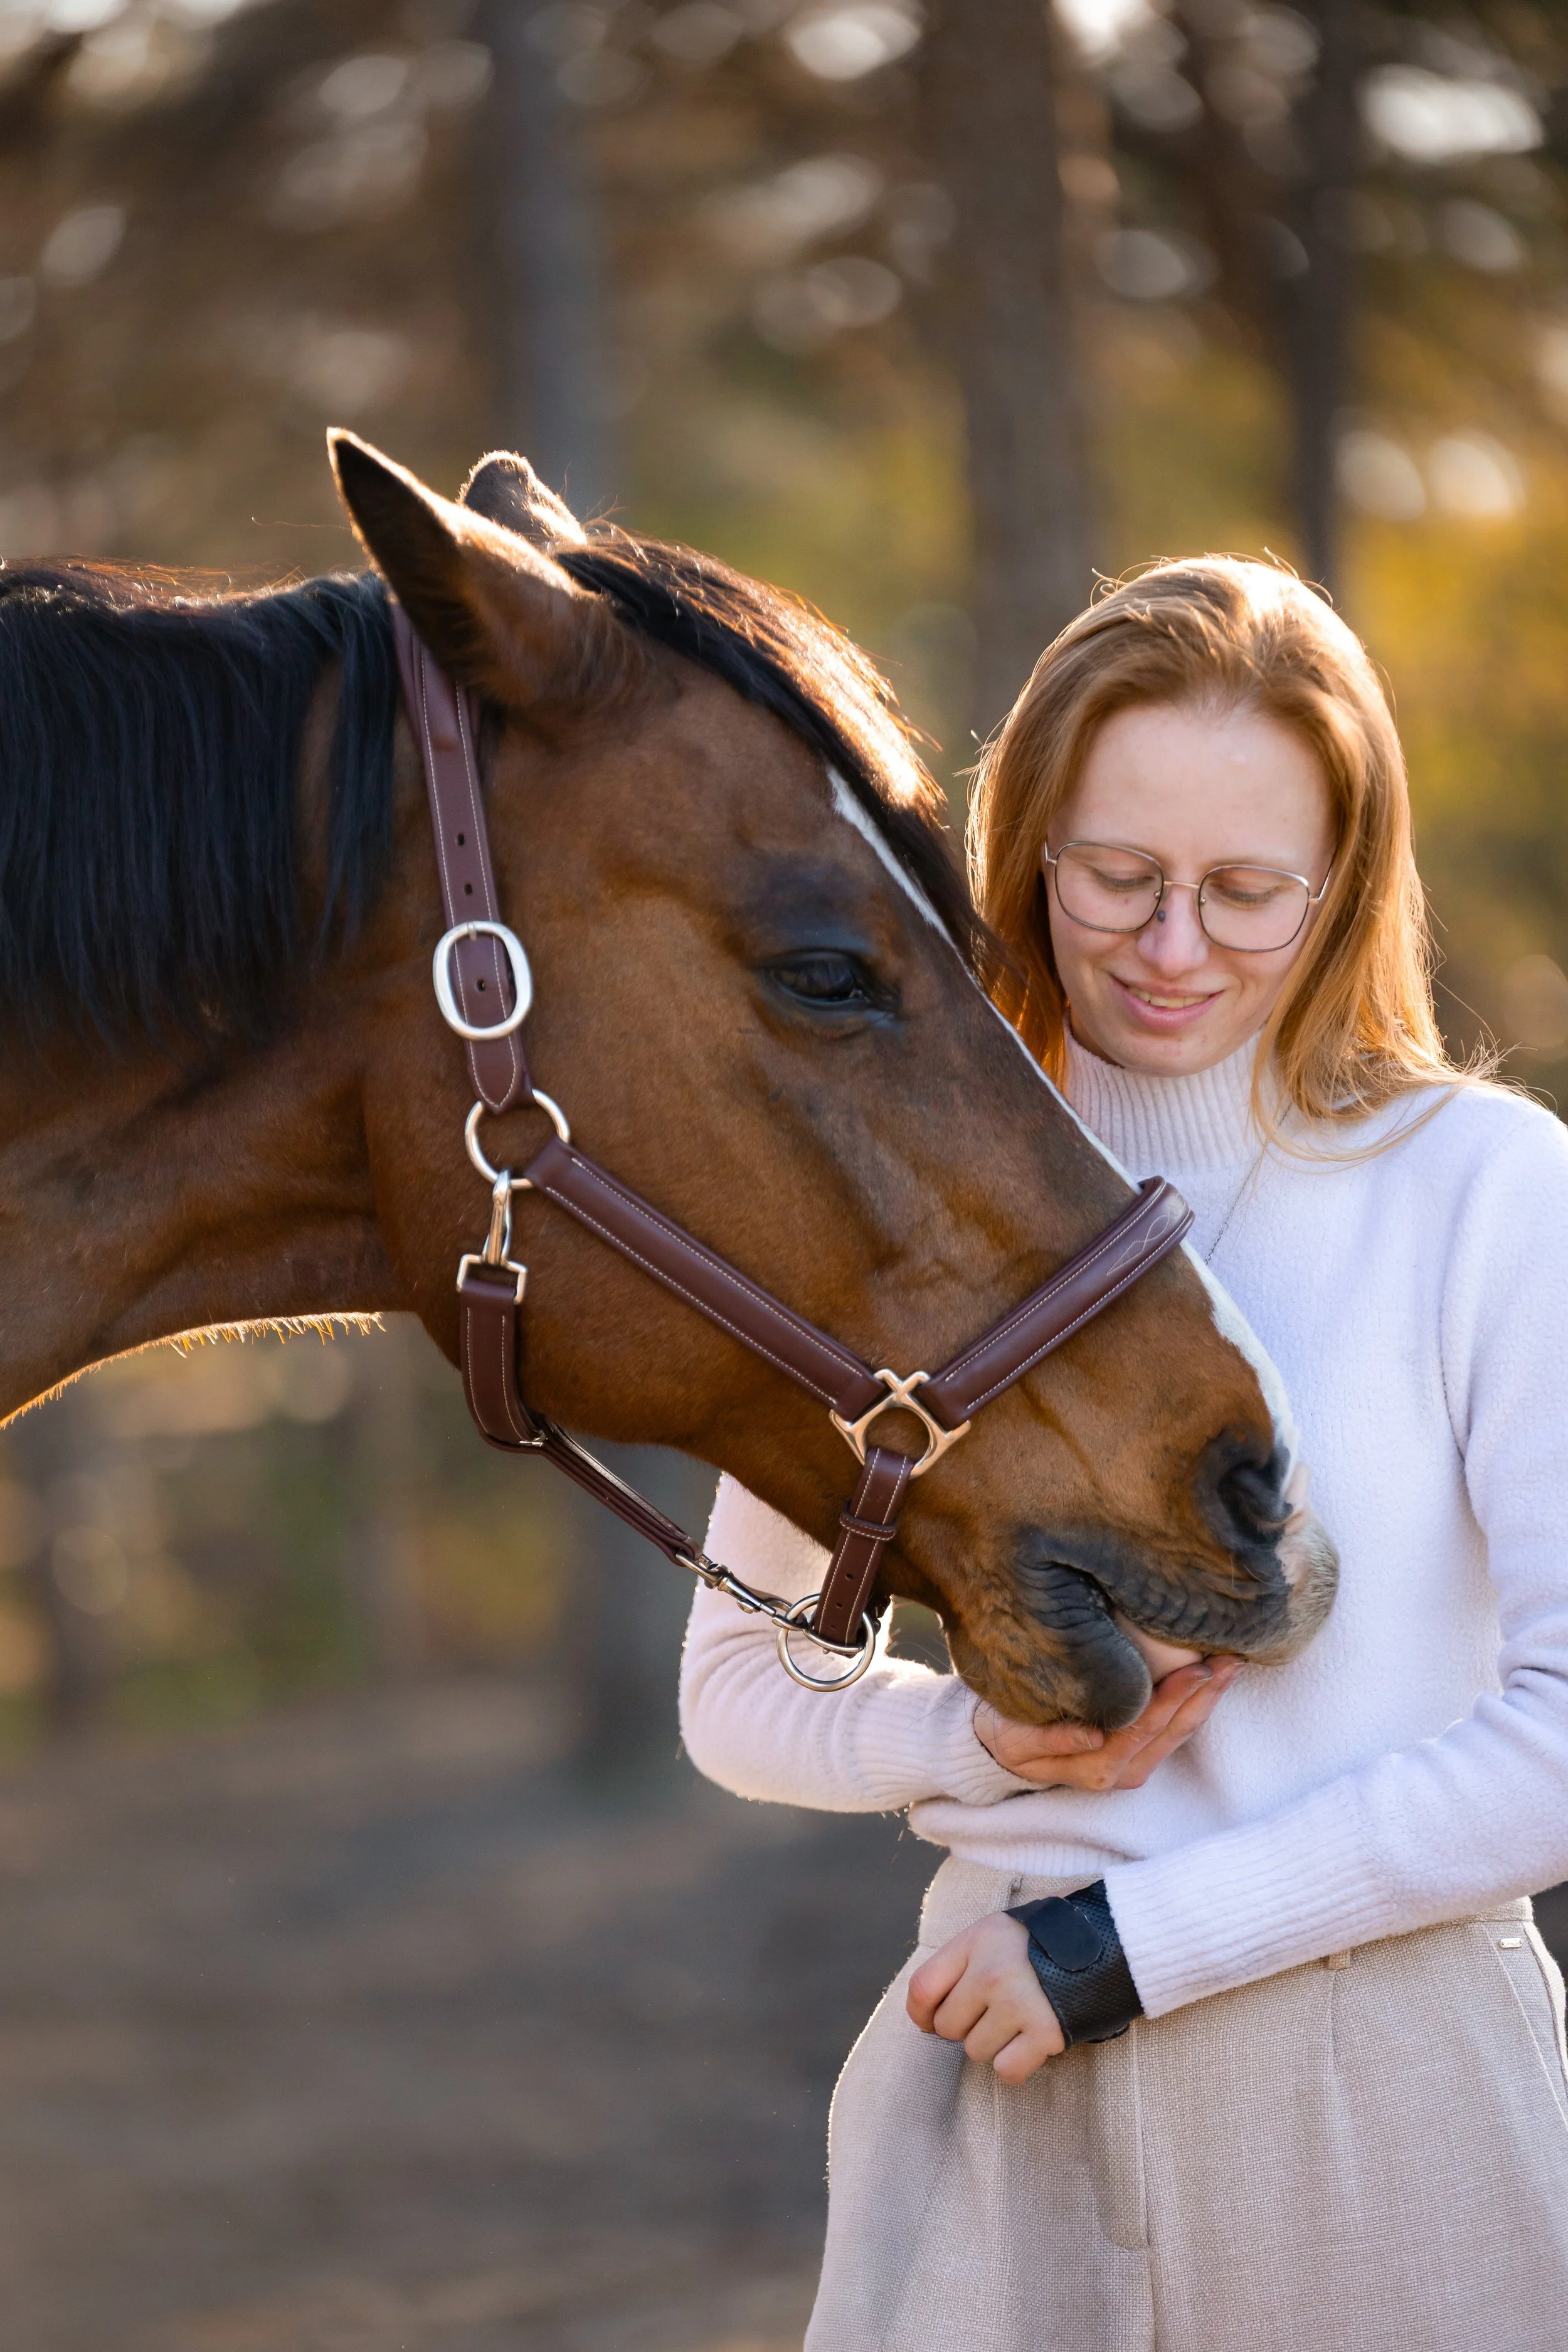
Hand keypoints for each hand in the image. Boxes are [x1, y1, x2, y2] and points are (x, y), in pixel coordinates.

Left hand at [907, 1912, 1064, 2080]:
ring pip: (975, 2051)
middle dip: (967, 2026)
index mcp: (977, 1940)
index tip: (932, 2021)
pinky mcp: (1046, 2032)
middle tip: (995, 2012)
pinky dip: (1017, 2063)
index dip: (921, 2014)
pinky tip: (1032, 2041)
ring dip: (994, 2044)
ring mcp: (1019, 2003)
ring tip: (1019, 2020)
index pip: (922, 1988)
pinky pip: (1007, 2070)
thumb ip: (963, 1962)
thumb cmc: (1046, 1941)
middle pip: (947, 2026)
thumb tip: (928, 2014)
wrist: (1112, 1942)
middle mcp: (992, 1971)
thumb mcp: (998, 1932)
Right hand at [974, 1656, 1240, 1791]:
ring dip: (1207, 1702)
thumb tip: (1093, 1736)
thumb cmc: (1010, 1732)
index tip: (1198, 1669)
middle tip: (1229, 1660)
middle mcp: (1122, 1772)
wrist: (1004, 1748)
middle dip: (1203, 1697)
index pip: (1142, 1728)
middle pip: (1170, 1732)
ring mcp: (1135, 1767)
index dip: (1173, 1700)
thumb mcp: (1017, 1739)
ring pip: (1179, 1735)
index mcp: (1096, 1767)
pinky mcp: (1140, 1758)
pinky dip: (1196, 1707)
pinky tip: (1212, 1684)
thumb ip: (1052, 1740)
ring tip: (1230, 1667)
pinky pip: (1174, 1733)